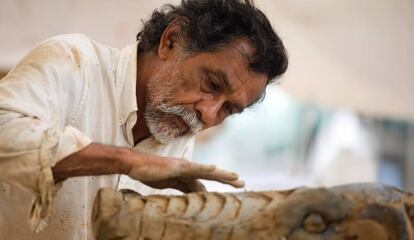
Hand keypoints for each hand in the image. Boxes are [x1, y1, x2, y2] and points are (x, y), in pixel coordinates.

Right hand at [123, 151, 244, 192]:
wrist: (136, 165)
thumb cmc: (151, 173)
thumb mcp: (171, 184)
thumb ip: (184, 187)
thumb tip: (197, 194)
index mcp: (187, 174)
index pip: (207, 180)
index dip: (221, 182)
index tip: (233, 186)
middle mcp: (188, 168)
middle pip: (212, 174)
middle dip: (227, 178)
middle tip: (242, 183)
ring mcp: (184, 167)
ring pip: (207, 171)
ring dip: (222, 174)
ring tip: (235, 177)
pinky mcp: (177, 167)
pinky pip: (193, 169)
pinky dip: (204, 168)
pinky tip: (215, 168)